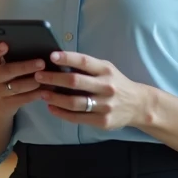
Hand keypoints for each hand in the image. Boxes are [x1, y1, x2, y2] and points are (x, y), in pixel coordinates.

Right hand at [0, 43, 46, 118]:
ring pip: (17, 86)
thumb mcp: (5, 67)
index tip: (5, 45)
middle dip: (25, 67)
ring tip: (47, 76)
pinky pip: (24, 99)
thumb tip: (38, 49)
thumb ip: (15, 59)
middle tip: (41, 63)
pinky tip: (47, 89)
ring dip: (34, 82)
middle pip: (8, 71)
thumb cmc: (7, 78)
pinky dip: (37, 93)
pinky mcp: (8, 103)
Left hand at [35, 51, 149, 130]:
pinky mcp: (102, 121)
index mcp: (106, 70)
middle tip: (38, 76)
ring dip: (55, 98)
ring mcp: (105, 105)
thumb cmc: (117, 83)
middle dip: (54, 79)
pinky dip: (62, 113)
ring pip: (74, 102)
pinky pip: (77, 118)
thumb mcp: (107, 70)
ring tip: (42, 93)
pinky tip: (52, 108)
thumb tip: (59, 61)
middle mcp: (106, 87)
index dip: (67, 58)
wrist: (139, 105)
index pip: (84, 61)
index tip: (51, 56)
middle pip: (75, 82)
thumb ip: (88, 66)